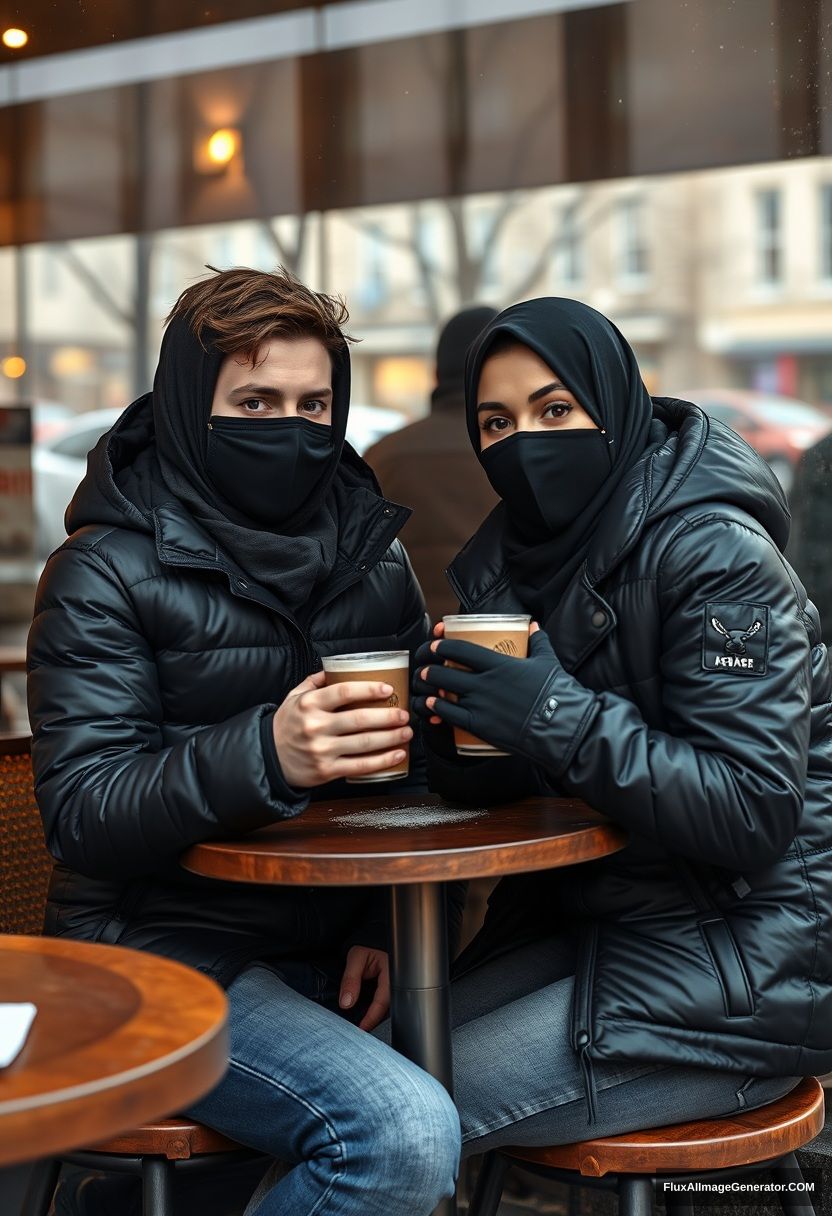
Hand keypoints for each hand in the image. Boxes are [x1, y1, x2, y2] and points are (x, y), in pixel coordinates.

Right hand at [273, 671, 412, 787]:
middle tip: (404, 714)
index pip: (343, 692)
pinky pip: (360, 766)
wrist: (268, 758)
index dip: (369, 689)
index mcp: (309, 704)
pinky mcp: (327, 770)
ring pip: (364, 743)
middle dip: (388, 716)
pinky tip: (397, 755)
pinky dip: (382, 761)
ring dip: (391, 737)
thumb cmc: (287, 724)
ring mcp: (321, 750)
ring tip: (406, 732)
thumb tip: (338, 667)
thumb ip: (315, 681)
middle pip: (359, 719)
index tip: (388, 689)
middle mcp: (315, 727)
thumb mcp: (294, 697)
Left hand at [339, 945, 389, 1030]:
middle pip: (388, 1009)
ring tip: (361, 1023)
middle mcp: (397, 983)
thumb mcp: (356, 958)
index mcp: (393, 974)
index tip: (361, 1029)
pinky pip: (386, 1004)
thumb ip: (350, 979)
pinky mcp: (392, 989)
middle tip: (358, 1029)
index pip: (383, 1002)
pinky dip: (376, 1010)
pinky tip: (366, 1013)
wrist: (374, 938)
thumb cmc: (368, 944)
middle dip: (374, 1020)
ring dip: (375, 1016)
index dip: (372, 1018)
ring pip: (388, 1009)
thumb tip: (346, 1003)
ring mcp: (396, 987)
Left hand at [418, 624, 558, 756]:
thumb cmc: (556, 692)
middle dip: (431, 668)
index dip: (444, 646)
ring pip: (444, 693)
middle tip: (426, 665)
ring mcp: (481, 705)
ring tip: (425, 683)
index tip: (435, 645)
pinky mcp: (481, 726)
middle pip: (447, 672)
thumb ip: (538, 642)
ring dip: (431, 687)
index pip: (462, 650)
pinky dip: (438, 709)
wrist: (561, 726)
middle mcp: (485, 683)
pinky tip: (432, 705)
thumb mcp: (547, 661)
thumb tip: (534, 626)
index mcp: (499, 664)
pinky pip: (451, 716)